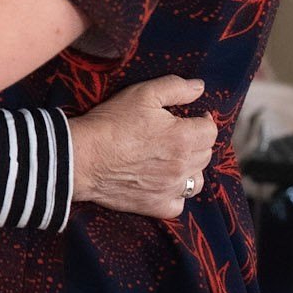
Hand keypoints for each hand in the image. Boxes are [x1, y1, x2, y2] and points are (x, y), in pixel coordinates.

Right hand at [67, 77, 217, 219]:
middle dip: (196, 142)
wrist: (81, 157)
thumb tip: (200, 87)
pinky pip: (178, 205)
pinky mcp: (155, 205)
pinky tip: (163, 183)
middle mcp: (182, 166)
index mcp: (183, 138)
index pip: (211, 131)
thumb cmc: (110, 123)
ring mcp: (170, 189)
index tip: (193, 117)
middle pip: (205, 155)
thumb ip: (176, 87)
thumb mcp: (142, 94)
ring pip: (196, 181)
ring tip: (173, 159)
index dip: (203, 121)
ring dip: (190, 169)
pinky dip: (175, 195)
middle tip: (177, 134)